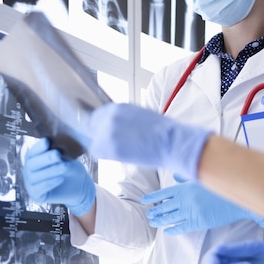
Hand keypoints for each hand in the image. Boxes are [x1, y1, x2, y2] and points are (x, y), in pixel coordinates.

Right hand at [23, 137, 95, 215]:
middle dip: (46, 158)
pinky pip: (39, 189)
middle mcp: (29, 170)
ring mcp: (30, 183)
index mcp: (34, 158)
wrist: (78, 186)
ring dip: (51, 170)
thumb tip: (55, 148)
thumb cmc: (69, 169)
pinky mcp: (35, 195)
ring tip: (64, 167)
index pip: (33, 151)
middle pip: (32, 163)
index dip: (39, 147)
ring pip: (36, 176)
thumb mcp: (66, 158)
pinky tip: (60, 179)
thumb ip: (59, 153)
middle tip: (57, 154)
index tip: (47, 141)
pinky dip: (50, 183)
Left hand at [87, 103, 211, 180]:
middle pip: (92, 126)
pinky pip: (96, 152)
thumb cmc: (162, 130)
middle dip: (100, 135)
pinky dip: (104, 155)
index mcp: (118, 107)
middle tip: (113, 143)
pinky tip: (117, 155)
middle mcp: (109, 117)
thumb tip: (116, 125)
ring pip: (94, 140)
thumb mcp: (140, 115)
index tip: (104, 131)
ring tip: (121, 150)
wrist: (171, 141)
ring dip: (104, 146)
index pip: (98, 114)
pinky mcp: (110, 147)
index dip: (101, 124)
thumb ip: (123, 118)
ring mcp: (108, 132)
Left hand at [140, 174, 263, 234]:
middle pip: (165, 206)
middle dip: (155, 210)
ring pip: (170, 217)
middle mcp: (185, 199)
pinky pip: (181, 227)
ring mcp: (190, 212)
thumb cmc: (222, 187)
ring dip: (160, 220)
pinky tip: (166, 231)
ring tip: (153, 222)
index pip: (164, 192)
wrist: (237, 200)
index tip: (144, 200)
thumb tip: (176, 177)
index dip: (152, 197)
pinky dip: (172, 229)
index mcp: (185, 187)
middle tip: (149, 213)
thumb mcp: (203, 179)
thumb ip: (187, 179)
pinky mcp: (198, 222)